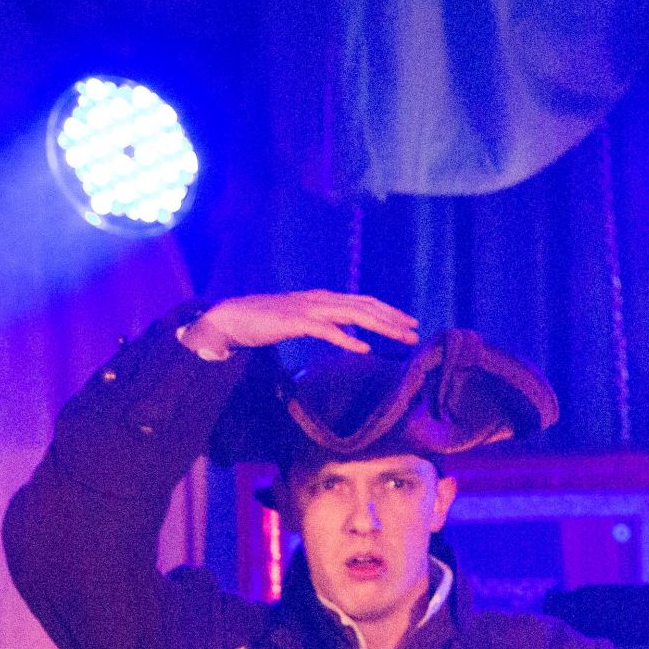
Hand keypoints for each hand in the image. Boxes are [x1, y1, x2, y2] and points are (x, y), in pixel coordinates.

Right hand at [180, 291, 419, 361]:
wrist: (232, 316)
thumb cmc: (268, 320)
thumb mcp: (305, 320)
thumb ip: (328, 324)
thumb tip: (350, 335)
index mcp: (324, 299)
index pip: (364, 302)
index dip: (389, 311)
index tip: (410, 323)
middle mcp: (321, 299)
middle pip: (365, 307)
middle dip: (392, 319)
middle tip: (415, 332)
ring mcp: (308, 309)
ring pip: (353, 315)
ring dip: (380, 327)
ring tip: (401, 338)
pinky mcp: (294, 322)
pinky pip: (325, 331)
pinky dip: (346, 339)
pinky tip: (363, 349)